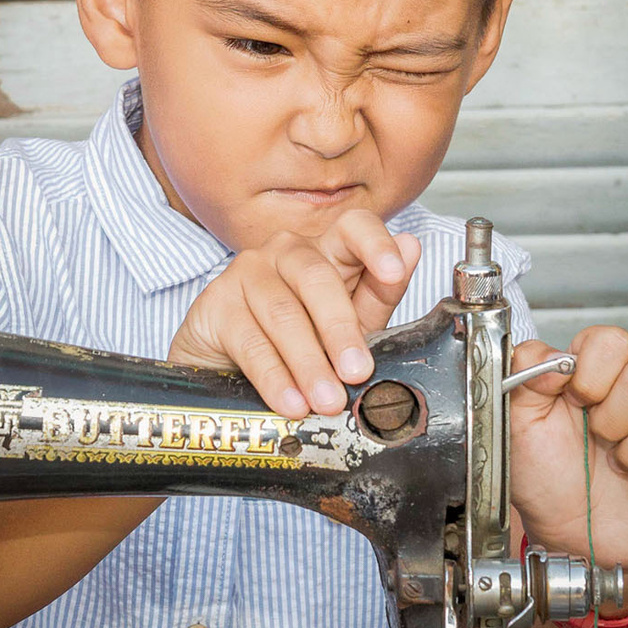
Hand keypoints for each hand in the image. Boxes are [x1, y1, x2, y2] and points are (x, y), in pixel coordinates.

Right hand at [168, 213, 421, 416]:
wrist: (226, 367)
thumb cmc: (295, 343)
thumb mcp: (347, 326)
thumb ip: (378, 294)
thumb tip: (411, 247)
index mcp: (326, 250)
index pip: (353, 226)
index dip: (375, 245)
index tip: (393, 273)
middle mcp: (286, 252)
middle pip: (316, 276)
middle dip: (340, 329)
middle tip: (357, 373)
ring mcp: (247, 272)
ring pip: (282, 313)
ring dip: (308, 363)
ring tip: (326, 400)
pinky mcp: (215, 304)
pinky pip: (249, 341)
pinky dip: (273, 377)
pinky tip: (290, 401)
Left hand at [505, 328, 627, 574]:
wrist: (571, 534)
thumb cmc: (547, 476)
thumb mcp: (518, 424)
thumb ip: (524, 375)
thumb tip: (551, 356)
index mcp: (601, 368)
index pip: (612, 340)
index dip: (591, 376)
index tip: (575, 404)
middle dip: (612, 422)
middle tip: (598, 442)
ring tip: (619, 467)